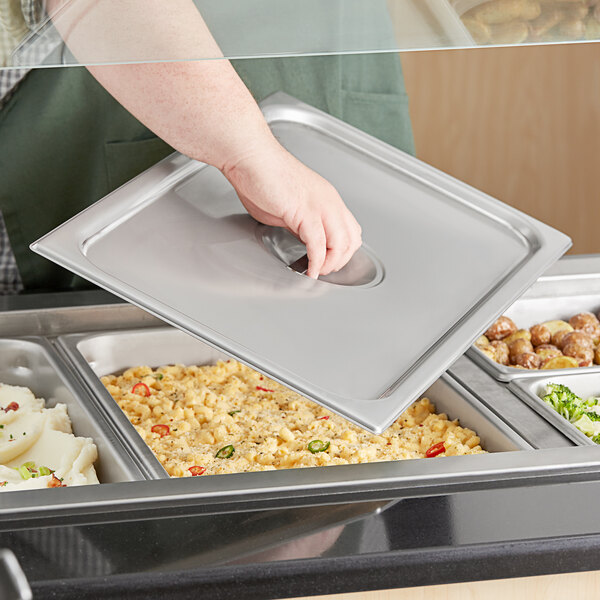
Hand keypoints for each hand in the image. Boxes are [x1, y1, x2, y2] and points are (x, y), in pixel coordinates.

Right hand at [223, 141, 361, 278]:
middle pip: (353, 240)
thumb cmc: (263, 175)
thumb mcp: (289, 206)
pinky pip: (318, 245)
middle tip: (323, 271)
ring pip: (341, 244)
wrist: (251, 157)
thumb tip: (304, 240)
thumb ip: (300, 224)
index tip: (328, 262)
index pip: (351, 231)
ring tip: (317, 272)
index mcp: (328, 199)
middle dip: (340, 261)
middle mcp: (330, 202)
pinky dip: (316, 262)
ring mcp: (320, 206)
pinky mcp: (305, 212)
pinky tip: (309, 270)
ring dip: (330, 264)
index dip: (342, 252)